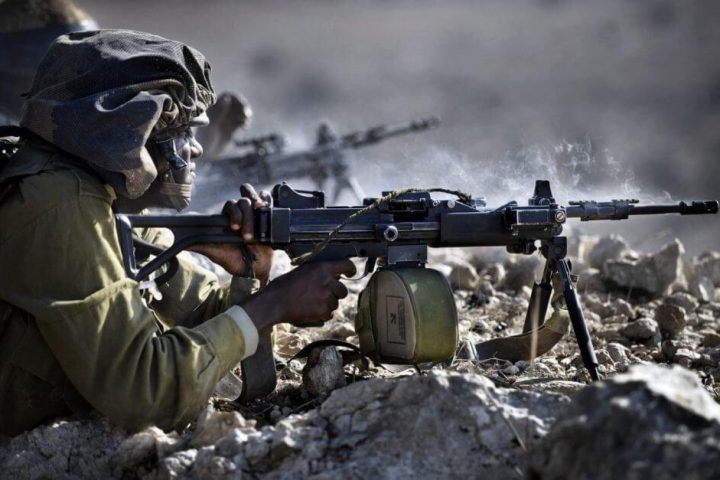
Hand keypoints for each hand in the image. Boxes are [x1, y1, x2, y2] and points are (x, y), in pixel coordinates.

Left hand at [189, 184, 273, 283]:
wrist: (253, 270)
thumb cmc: (233, 260)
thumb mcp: (214, 252)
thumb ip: (198, 244)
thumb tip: (178, 240)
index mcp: (229, 218)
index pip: (231, 204)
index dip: (234, 212)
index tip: (234, 228)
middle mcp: (242, 214)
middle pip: (243, 200)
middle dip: (245, 215)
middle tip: (244, 232)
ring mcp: (256, 215)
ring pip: (255, 199)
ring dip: (255, 212)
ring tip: (256, 228)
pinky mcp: (268, 217)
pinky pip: (268, 200)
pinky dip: (267, 202)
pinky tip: (266, 211)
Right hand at [241, 260, 356, 330]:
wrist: (274, 303)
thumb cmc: (283, 286)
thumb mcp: (302, 271)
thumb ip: (318, 273)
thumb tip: (330, 276)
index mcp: (322, 268)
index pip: (346, 265)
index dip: (350, 270)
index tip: (351, 273)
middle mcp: (327, 281)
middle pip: (343, 290)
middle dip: (334, 294)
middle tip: (321, 295)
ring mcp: (326, 297)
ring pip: (335, 304)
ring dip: (326, 305)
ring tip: (310, 304)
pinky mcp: (323, 311)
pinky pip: (328, 315)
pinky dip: (321, 315)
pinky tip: (308, 311)